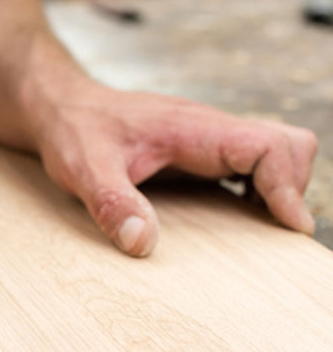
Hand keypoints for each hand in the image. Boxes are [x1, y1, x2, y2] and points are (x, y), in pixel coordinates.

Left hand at [33, 82, 317, 254]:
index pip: (268, 145)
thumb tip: (142, 244)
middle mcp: (208, 130)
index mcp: (192, 129)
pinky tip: (234, 218)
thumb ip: (112, 204)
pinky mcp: (196, 152)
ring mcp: (205, 140)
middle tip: (274, 233)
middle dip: (290, 187)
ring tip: (261, 232)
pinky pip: (246, 165)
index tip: (288, 225)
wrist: (61, 106)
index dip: (288, 184)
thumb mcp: (83, 169)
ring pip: (271, 154)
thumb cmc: (72, 130)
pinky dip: (255, 190)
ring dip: (276, 190)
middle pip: (286, 146)